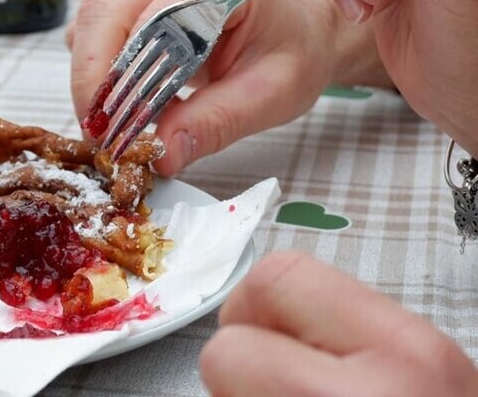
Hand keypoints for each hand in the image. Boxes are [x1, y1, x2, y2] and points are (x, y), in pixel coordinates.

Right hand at [68, 0, 384, 174]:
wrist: (300, 25)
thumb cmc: (294, 48)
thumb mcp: (271, 94)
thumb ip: (216, 122)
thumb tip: (162, 154)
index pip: (151, 20)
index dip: (125, 77)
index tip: (116, 130)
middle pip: (104, 11)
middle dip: (93, 79)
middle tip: (98, 135)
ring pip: (93, 19)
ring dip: (91, 75)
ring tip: (108, 124)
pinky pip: (97, 27)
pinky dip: (97, 68)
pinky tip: (118, 101)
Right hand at [200, 251, 477, 395]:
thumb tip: (228, 381)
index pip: (233, 352)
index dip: (224, 383)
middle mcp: (400, 360)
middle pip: (274, 279)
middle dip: (248, 327)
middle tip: (255, 376)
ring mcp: (427, 344)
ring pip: (308, 278)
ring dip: (284, 327)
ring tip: (294, 379)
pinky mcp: (437, 344)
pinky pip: (345, 304)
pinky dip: (321, 336)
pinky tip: (330, 383)